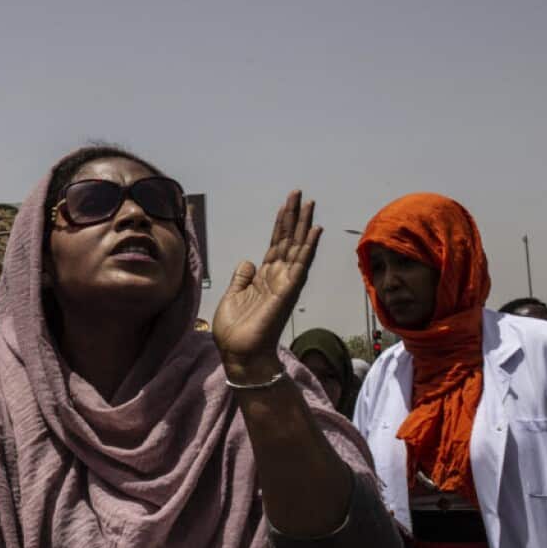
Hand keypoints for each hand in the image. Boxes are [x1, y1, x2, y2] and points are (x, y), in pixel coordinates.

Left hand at [212, 191, 320, 381]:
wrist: (238, 353)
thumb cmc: (234, 331)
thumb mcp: (232, 296)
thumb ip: (241, 278)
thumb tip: (248, 261)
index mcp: (262, 278)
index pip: (274, 245)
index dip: (280, 225)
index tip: (286, 205)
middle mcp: (276, 277)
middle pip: (287, 240)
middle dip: (293, 217)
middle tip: (299, 194)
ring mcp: (284, 283)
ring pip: (296, 247)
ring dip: (303, 225)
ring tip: (309, 203)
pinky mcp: (287, 291)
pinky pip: (300, 264)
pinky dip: (308, 247)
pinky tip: (314, 231)